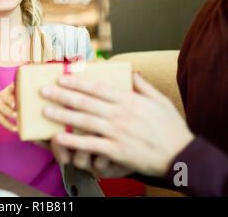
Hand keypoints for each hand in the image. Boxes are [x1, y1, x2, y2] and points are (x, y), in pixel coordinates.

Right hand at [0, 83, 16, 132]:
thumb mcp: (4, 94)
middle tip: (17, 104)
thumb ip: (14, 92)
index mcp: (5, 92)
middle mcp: (1, 98)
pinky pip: (3, 121)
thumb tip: (31, 88)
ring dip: (11, 114)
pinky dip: (9, 126)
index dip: (13, 87)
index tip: (17, 86)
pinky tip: (16, 129)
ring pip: (5, 110)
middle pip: (7, 98)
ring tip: (17, 116)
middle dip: (12, 100)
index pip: (9, 88)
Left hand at [41, 73, 193, 176]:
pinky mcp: (117, 150)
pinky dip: (74, 142)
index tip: (62, 78)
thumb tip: (132, 72)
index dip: (78, 82)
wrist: (183, 155)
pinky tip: (60, 138)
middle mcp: (121, 114)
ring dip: (63, 115)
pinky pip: (91, 145)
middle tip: (45, 91)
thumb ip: (144, 86)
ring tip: (46, 111)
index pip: (98, 88)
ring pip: (85, 121)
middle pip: (86, 102)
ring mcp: (118, 132)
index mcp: (130, 100)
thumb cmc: (172, 128)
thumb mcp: (161, 101)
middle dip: (63, 95)